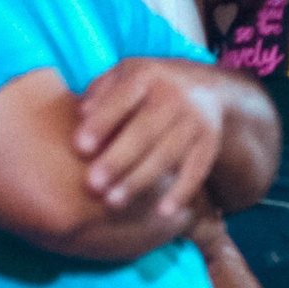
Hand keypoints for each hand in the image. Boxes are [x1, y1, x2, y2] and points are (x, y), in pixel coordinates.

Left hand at [75, 57, 228, 217]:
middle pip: (145, 130)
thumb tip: (82, 114)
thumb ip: (99, 92)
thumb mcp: (123, 76)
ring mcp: (195, 120)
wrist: (203, 88)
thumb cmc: (145, 89)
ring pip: (168, 153)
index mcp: (147, 75)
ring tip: (113, 202)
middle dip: (119, 158)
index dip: (102, 122)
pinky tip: (163, 212)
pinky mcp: (209, 142)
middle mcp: (175, 95)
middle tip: (93, 184)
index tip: (80, 147)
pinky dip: (182, 192)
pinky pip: (197, 169)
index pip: (123, 98)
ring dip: (140, 180)